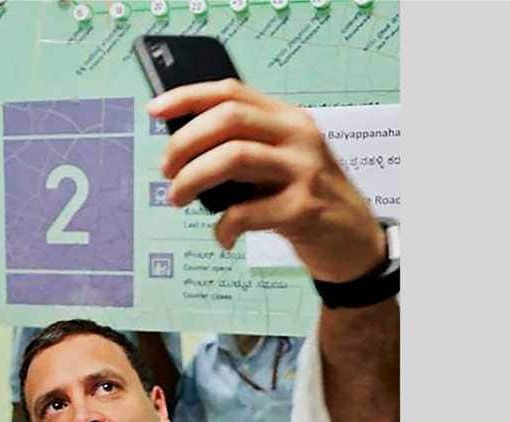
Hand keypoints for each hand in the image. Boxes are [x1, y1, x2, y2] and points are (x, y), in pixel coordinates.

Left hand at [149, 79, 385, 281]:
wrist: (354, 240)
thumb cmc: (305, 198)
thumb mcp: (281, 161)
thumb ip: (243, 147)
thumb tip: (181, 149)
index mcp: (287, 119)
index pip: (232, 92)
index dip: (188, 97)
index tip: (155, 110)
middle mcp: (298, 136)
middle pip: (228, 120)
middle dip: (184, 143)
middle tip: (166, 171)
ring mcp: (303, 171)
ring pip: (232, 157)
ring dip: (193, 178)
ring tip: (178, 198)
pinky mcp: (303, 208)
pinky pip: (246, 212)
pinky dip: (223, 226)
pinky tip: (222, 236)